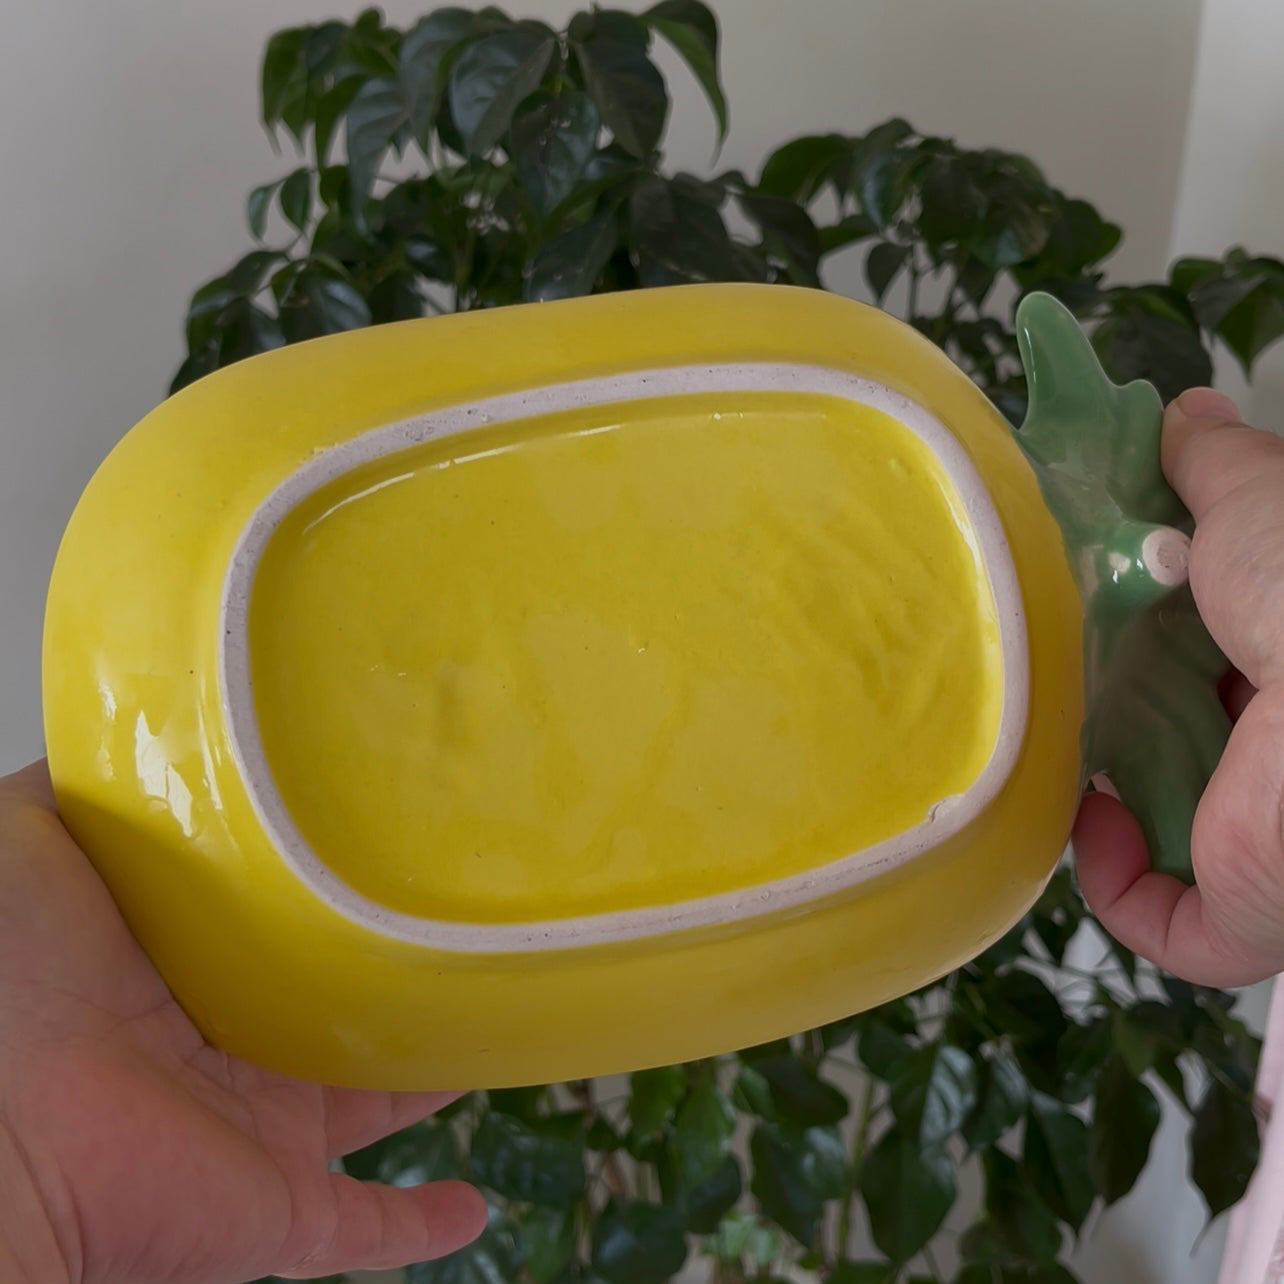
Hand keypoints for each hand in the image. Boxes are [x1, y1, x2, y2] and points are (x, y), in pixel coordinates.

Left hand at [0, 761, 485, 1283]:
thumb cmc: (21, 981)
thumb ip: (98, 791)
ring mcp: (261, 1135)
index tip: (402, 837)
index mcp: (190, 971)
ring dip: (436, 1075)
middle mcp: (233, 1051)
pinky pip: (367, 1228)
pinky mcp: (283, 1210)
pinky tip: (474, 1206)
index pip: (288, 926)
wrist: (4, 1140)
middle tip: (476, 923)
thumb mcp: (35, 841)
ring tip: (506, 1022)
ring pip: (376, 1104)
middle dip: (404, 974)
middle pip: (343, 1012)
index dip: (341, 885)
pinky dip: (420, 1225)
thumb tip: (146, 731)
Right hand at [1073, 387, 1283, 986]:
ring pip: (1163, 829)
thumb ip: (1212, 466)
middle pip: (1172, 740)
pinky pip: (1165, 920)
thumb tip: (1183, 412)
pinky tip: (1088, 823)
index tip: (1072, 607)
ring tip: (1040, 744)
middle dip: (1104, 712)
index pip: (1199, 655)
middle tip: (1041, 676)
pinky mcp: (1239, 912)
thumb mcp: (1260, 501)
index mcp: (1282, 661)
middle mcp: (1277, 752)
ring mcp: (1262, 841)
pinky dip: (1114, 883)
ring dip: (1094, 796)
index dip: (1135, 633)